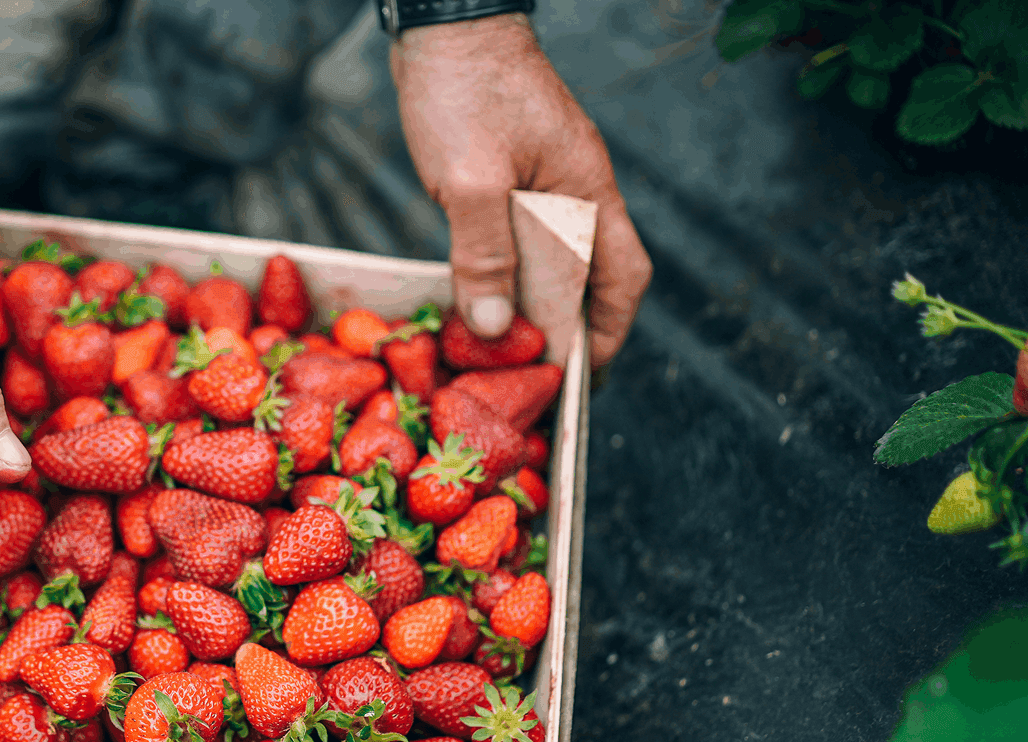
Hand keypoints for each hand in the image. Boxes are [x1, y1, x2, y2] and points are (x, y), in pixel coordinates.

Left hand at [391, 14, 650, 364]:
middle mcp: (576, 191)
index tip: (579, 380)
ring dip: (534, 305)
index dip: (606, 334)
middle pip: (591, 277)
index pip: (622, 278)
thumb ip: (484, 254)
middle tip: (537, 382)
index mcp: (587, 192)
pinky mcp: (510, 174)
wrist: (445, 24)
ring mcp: (545, 181)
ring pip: (552, 260)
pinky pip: (519, 239)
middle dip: (569, 331)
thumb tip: (495, 327)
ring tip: (505, 354)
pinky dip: (506, 274)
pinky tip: (480, 298)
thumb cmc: (464, 89)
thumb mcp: (470, 180)